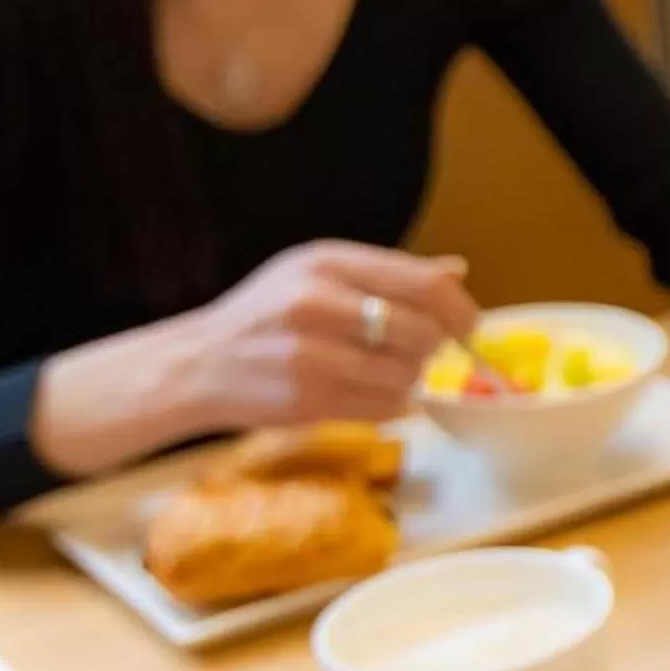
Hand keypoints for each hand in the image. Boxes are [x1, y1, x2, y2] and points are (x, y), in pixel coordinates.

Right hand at [172, 241, 483, 431]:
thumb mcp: (318, 274)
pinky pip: (384, 407)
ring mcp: (310, 354)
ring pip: (406, 373)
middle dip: (432, 347)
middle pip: (421, 331)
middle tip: (419, 352)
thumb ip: (388, 273)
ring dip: (409, 378)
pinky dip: (389, 405)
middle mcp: (317, 303)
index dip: (459, 309)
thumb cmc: (268, 316)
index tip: (470, 327)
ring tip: (381, 370)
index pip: (422, 284)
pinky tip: (364, 392)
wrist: (199, 364)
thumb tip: (456, 271)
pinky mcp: (308, 399)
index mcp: (327, 263)